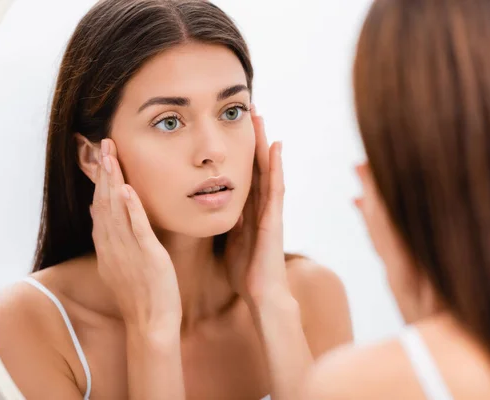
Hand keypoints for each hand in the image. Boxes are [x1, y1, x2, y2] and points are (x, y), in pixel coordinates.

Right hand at [90, 139, 181, 329]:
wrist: (150, 323)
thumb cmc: (140, 294)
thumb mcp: (120, 264)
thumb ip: (111, 238)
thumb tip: (100, 213)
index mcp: (107, 246)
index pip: (99, 207)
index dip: (99, 181)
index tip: (101, 158)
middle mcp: (112, 245)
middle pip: (103, 202)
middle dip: (104, 171)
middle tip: (104, 144)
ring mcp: (128, 250)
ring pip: (116, 210)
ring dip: (113, 181)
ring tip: (111, 155)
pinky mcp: (147, 256)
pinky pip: (137, 228)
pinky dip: (131, 208)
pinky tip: (127, 189)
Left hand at [225, 106, 290, 308]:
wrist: (261, 294)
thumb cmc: (245, 271)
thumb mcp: (229, 240)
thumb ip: (226, 222)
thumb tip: (212, 206)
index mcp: (248, 210)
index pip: (243, 173)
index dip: (239, 150)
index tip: (230, 127)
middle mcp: (261, 206)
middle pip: (256, 165)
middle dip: (252, 138)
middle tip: (248, 110)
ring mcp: (271, 210)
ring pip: (268, 170)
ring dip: (264, 143)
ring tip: (260, 117)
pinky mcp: (276, 218)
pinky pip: (276, 188)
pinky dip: (277, 166)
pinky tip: (276, 146)